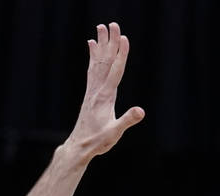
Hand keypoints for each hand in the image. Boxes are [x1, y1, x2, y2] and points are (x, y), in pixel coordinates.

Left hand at [65, 22, 144, 157]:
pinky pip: (92, 70)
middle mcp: (97, 90)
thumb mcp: (114, 133)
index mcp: (105, 97)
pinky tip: (92, 45)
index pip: (115, 71)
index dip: (120, 54)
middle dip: (110, 42)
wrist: (79, 146)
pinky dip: (93, 56)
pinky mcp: (90, 93)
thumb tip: (141, 111)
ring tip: (101, 27)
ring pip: (98, 62)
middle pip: (105, 61)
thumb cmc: (97, 141)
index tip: (123, 38)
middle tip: (112, 24)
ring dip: (101, 44)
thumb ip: (127, 121)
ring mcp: (92, 90)